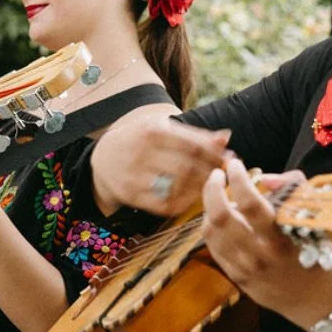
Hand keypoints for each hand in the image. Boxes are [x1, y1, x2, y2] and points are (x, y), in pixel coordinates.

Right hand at [91, 109, 229, 214]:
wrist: (102, 158)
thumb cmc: (139, 139)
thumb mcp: (161, 128)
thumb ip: (194, 134)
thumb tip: (226, 137)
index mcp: (152, 131)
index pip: (193, 145)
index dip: (215, 153)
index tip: (229, 158)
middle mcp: (142, 153)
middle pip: (188, 167)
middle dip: (211, 172)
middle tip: (224, 175)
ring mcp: (135, 176)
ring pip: (177, 186)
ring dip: (200, 188)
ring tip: (211, 186)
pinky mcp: (131, 196)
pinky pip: (164, 204)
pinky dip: (183, 203)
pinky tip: (192, 198)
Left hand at [201, 158, 331, 329]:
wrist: (317, 302)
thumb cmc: (318, 255)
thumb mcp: (314, 220)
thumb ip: (292, 190)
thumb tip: (264, 178)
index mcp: (281, 238)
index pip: (250, 202)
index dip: (237, 178)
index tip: (235, 164)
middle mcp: (259, 254)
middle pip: (221, 216)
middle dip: (212, 188)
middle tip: (217, 174)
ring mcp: (245, 269)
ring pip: (211, 232)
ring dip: (209, 207)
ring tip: (218, 195)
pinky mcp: (236, 278)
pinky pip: (214, 248)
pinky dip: (211, 227)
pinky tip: (218, 217)